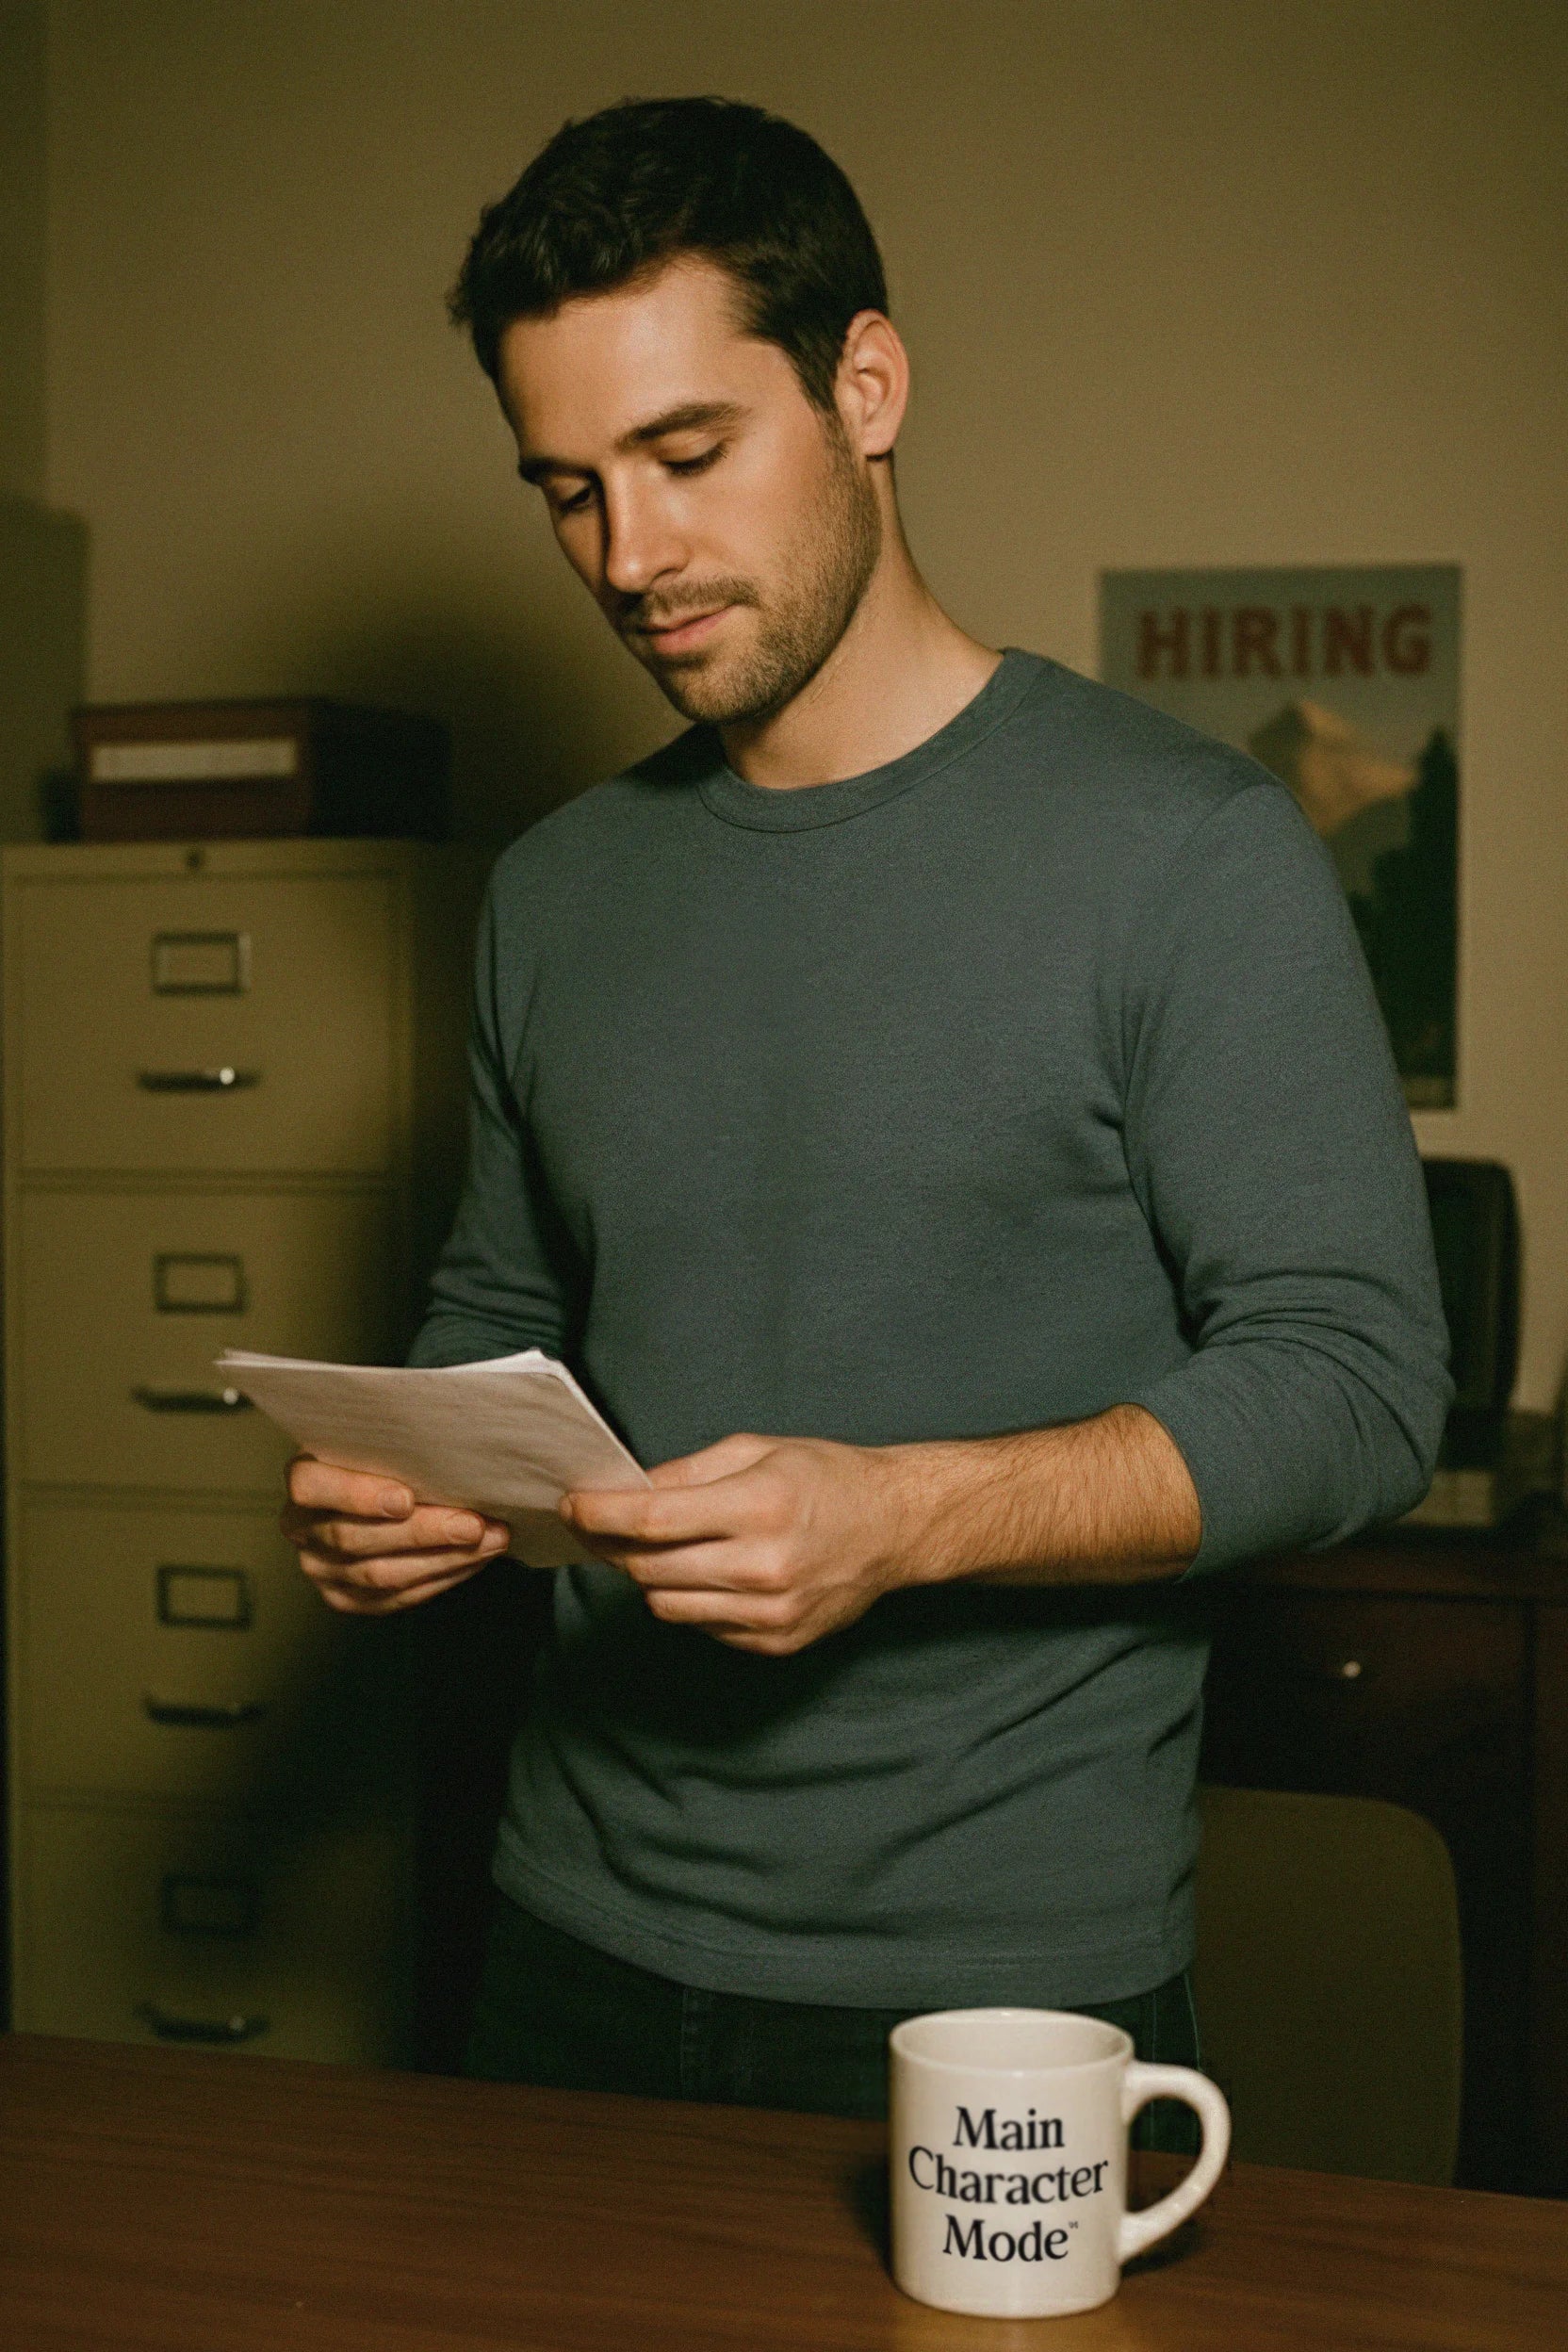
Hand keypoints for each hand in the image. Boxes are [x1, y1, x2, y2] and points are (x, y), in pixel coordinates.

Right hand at [281, 1455, 511, 1613]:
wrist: (374, 1491)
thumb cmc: (385, 1456)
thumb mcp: (382, 1439)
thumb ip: (401, 1444)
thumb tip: (459, 1446)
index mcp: (303, 1479)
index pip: (311, 1487)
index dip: (357, 1495)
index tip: (407, 1498)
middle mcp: (302, 1529)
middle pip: (354, 1538)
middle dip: (422, 1533)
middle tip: (473, 1524)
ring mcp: (321, 1569)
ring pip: (379, 1575)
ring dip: (443, 1559)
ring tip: (490, 1541)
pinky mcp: (345, 1599)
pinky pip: (395, 1598)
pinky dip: (441, 1578)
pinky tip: (474, 1560)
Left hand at [560, 1433, 915, 1655]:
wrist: (894, 1528)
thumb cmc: (826, 1478)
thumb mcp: (757, 1450)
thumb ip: (686, 1473)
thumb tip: (624, 1492)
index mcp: (759, 1505)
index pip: (652, 1518)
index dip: (600, 1514)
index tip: (572, 1507)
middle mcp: (764, 1565)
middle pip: (649, 1567)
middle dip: (616, 1546)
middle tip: (605, 1527)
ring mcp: (770, 1612)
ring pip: (666, 1604)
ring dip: (651, 1576)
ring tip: (668, 1548)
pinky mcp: (775, 1642)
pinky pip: (701, 1626)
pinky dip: (692, 1600)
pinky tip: (712, 1573)